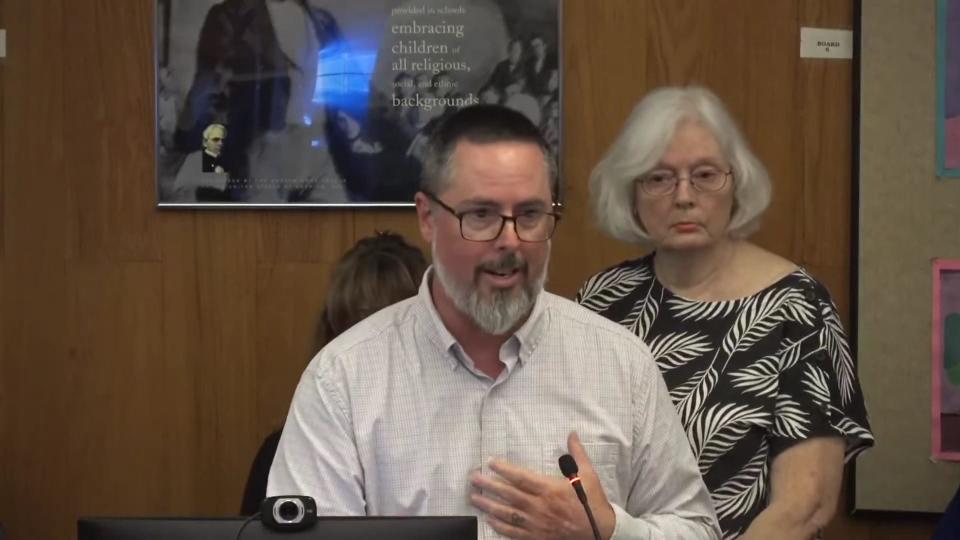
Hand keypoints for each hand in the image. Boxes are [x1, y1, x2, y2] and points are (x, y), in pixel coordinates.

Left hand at [469, 432, 615, 539]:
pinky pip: (514, 532)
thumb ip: (577, 454)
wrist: (600, 531)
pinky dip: (499, 526)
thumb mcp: (589, 474)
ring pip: (507, 513)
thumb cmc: (593, 501)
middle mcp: (540, 506)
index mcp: (550, 489)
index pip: (521, 477)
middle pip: (509, 494)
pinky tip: (489, 519)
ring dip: (488, 505)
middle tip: (474, 478)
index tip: (490, 462)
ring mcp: (536, 523)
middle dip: (489, 485)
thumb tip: (572, 433)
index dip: (504, 469)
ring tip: (474, 497)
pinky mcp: (537, 537)